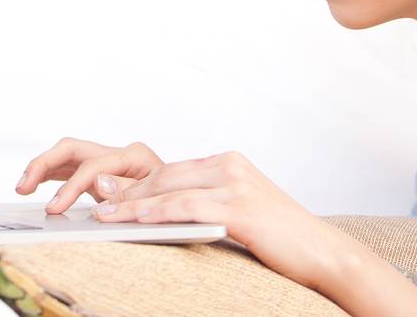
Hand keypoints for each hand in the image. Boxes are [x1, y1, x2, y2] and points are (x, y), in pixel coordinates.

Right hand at [16, 137, 165, 212]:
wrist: (184, 203)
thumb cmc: (173, 203)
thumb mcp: (156, 200)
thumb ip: (127, 191)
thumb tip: (98, 180)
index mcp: (133, 155)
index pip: (93, 166)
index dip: (70, 187)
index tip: (53, 209)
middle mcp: (118, 154)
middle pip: (73, 148)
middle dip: (44, 164)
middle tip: (23, 187)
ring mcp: (107, 161)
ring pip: (66, 155)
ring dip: (41, 167)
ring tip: (21, 187)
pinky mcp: (100, 173)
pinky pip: (69, 168)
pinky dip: (50, 174)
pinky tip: (33, 184)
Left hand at [37, 144, 341, 291]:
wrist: (322, 253)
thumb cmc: (280, 239)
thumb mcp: (237, 212)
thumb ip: (205, 205)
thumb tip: (163, 209)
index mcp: (227, 162)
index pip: (170, 170)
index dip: (136, 185)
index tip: (107, 197)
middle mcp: (229, 165)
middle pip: (164, 174)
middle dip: (126, 191)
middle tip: (94, 204)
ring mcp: (235, 183)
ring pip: (169, 189)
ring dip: (131, 204)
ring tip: (102, 215)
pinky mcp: (239, 207)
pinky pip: (186, 207)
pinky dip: (155, 213)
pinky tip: (133, 220)